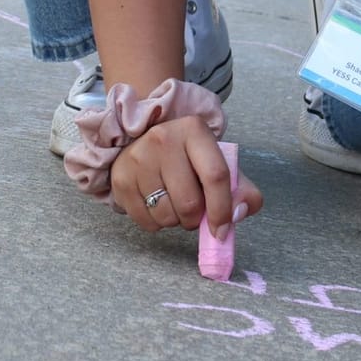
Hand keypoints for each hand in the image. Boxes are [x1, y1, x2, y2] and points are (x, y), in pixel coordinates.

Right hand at [110, 115, 262, 234]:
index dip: (222, 209)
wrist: (142, 140)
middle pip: (189, 202)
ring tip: (175, 203)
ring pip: (166, 216)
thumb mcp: (216, 160)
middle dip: (196, 219)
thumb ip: (240, 187)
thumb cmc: (186, 155)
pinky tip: (158, 204)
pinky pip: (146, 222)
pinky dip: (157, 223)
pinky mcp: (120, 179)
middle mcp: (164, 139)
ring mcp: (138, 159)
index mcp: (194, 130)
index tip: (222, 230)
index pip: (215, 175)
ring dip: (176, 221)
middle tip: (195, 212)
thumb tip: (239, 213)